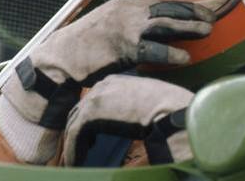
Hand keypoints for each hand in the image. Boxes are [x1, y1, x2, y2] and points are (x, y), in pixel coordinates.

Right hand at [0, 0, 212, 162]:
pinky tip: (185, 57)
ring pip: (164, 25)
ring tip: (208, 31)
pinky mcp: (123, 48)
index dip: (185, 7)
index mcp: (126, 4)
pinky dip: (171, 53)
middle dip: (193, 13)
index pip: (162, 3)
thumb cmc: (86, 45)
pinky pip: (153, 50)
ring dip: (188, 27)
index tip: (203, 12)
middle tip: (213, 19)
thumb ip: (131, 22)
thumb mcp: (109, 23)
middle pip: (168, 10)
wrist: (61, 57)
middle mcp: (128, 12)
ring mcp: (126, 29)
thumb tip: (154, 29)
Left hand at [63, 74, 192, 165]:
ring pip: (75, 125)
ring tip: (77, 160)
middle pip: (80, 111)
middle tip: (84, 148)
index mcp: (115, 81)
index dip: (92, 119)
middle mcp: (102, 86)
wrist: (171, 109)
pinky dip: (74, 151)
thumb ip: (132, 104)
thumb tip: (130, 118)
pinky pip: (74, 136)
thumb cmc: (168, 106)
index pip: (95, 101)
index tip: (93, 135)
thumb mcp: (146, 99)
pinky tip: (76, 163)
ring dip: (74, 144)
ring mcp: (94, 99)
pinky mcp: (90, 115)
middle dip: (80, 131)